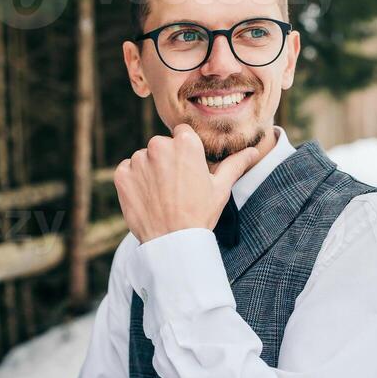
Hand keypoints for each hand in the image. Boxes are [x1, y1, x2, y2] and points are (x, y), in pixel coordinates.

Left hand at [113, 123, 260, 243]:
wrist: (172, 243)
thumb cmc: (200, 215)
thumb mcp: (220, 189)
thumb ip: (235, 164)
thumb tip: (254, 151)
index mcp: (185, 143)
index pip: (182, 134)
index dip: (186, 152)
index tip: (188, 170)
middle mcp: (159, 146)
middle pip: (162, 145)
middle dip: (167, 161)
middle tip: (176, 187)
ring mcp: (138, 160)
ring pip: (144, 158)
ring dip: (150, 171)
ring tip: (162, 196)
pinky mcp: (122, 175)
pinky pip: (127, 170)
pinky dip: (134, 181)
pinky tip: (147, 198)